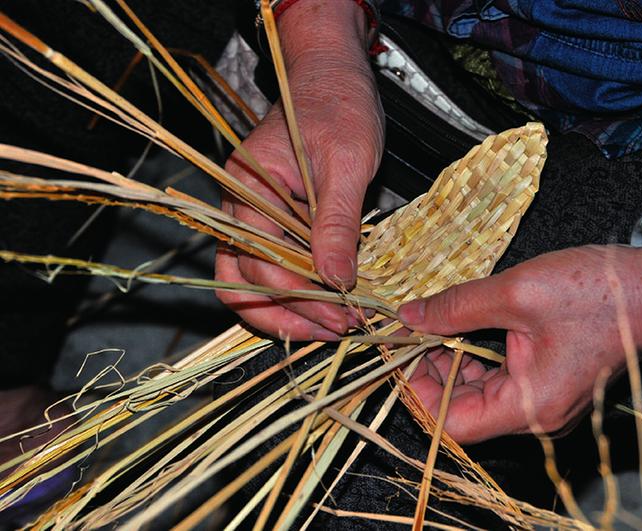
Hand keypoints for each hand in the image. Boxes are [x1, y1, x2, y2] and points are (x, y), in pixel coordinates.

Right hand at [215, 1, 383, 339]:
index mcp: (246, 190)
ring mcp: (256, 217)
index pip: (257, 263)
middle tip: (339, 330)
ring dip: (292, 310)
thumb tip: (335, 281)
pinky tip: (335, 300)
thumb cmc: (337, 103)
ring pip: (254, 282)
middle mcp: (240, 209)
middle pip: (243, 283)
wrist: (334, 75)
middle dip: (290, 314)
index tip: (342, 315)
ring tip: (337, 325)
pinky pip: (278, 266)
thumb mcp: (346, 162)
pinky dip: (302, 289)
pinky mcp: (278, 221)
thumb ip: (336, 222)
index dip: (299, 297)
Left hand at [399, 245, 641, 443]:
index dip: (417, 393)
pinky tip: (463, 327)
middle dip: (431, 372)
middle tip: (412, 333)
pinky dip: (476, 356)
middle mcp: (536, 414)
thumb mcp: (515, 293)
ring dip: (452, 361)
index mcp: (528, 407)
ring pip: (480, 393)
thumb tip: (410, 317)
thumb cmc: (599, 292)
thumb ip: (455, 308)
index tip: (399, 356)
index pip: (451, 423)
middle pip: (463, 410)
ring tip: (434, 324)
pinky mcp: (550, 380)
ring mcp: (545, 399)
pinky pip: (501, 379)